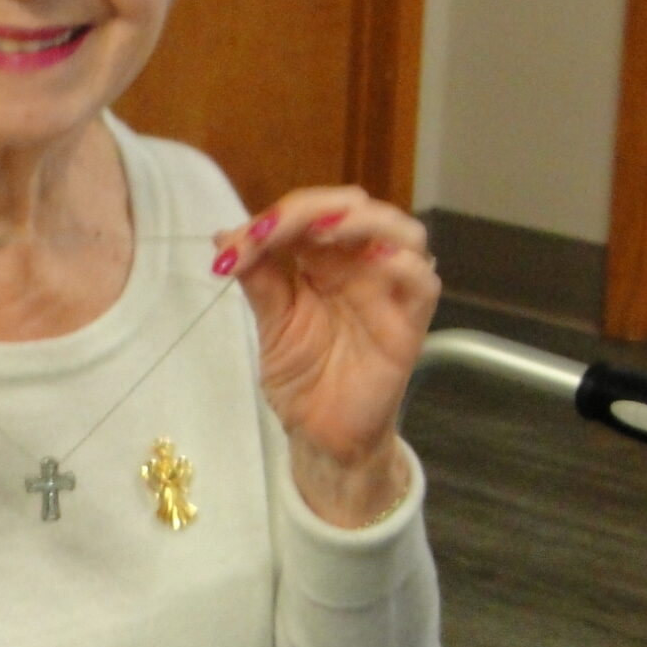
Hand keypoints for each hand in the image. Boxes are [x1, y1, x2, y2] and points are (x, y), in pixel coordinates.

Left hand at [216, 188, 437, 526]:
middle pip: (356, 209)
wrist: (321, 436)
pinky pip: (423, 283)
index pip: (313, 214)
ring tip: (323, 232)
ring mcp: (390, 292)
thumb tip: (223, 235)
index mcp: (326, 261)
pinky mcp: (410, 325)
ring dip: (365, 222)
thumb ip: (258, 278)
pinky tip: (373, 263)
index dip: (277, 217)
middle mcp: (361, 267)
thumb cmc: (302, 379)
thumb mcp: (271, 323)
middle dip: (313, 209)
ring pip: (403, 232)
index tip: (237, 243)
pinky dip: (403, 264)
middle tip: (274, 230)